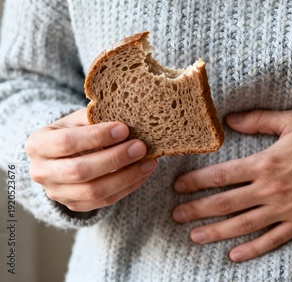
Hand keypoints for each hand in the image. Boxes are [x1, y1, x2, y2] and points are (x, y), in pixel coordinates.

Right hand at [25, 108, 156, 211]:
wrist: (63, 156)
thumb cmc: (75, 131)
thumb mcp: (78, 119)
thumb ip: (96, 119)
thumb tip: (128, 119)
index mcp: (37, 144)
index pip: (66, 142)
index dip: (96, 137)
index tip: (124, 129)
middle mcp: (41, 172)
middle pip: (80, 170)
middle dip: (115, 159)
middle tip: (140, 147)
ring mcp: (57, 193)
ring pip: (94, 191)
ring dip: (126, 176)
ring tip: (148, 162)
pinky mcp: (75, 206)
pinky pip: (105, 201)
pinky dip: (128, 186)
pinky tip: (143, 172)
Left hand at [172, 110, 291, 261]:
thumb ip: (258, 119)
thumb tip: (228, 120)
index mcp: (265, 163)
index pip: (222, 175)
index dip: (196, 181)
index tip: (178, 186)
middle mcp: (270, 189)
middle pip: (226, 203)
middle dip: (198, 209)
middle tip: (176, 215)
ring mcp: (284, 209)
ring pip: (243, 225)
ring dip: (216, 232)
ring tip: (195, 237)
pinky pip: (272, 240)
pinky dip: (253, 249)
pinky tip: (235, 255)